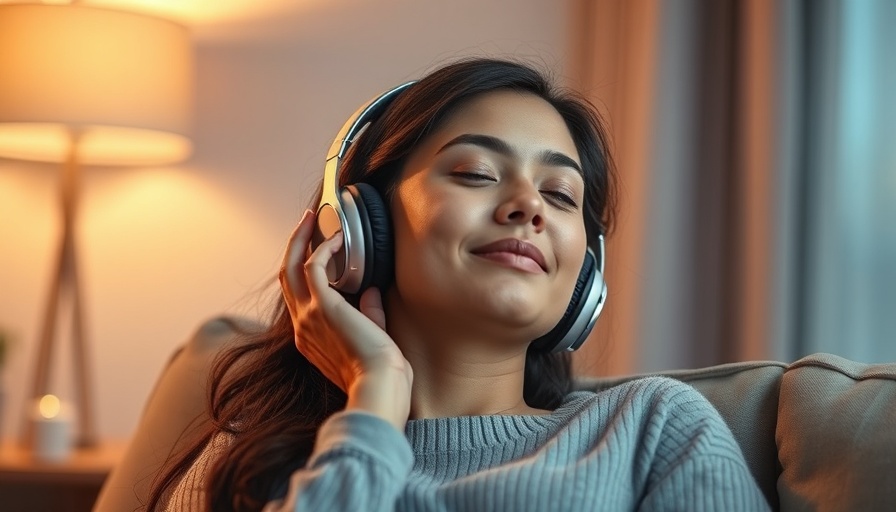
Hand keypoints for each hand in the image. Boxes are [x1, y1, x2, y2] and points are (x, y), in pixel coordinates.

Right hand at [279, 210, 412, 428]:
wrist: (380, 388)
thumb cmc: (381, 374)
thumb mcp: (372, 341)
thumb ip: (369, 316)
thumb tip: (372, 292)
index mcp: (309, 339)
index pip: (298, 297)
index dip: (305, 270)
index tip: (319, 250)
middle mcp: (301, 327)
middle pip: (286, 277)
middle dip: (294, 247)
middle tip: (306, 223)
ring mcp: (307, 318)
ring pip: (291, 268)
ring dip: (300, 239)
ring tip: (311, 219)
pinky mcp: (322, 309)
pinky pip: (312, 267)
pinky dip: (323, 248)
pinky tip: (337, 238)